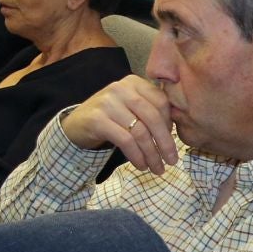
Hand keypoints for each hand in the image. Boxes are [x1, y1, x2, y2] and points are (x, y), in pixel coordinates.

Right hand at [59, 74, 180, 173]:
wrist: (77, 124)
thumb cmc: (111, 119)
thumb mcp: (132, 109)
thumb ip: (151, 112)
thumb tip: (176, 132)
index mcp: (134, 82)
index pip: (161, 102)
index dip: (169, 125)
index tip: (171, 143)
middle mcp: (121, 88)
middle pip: (153, 117)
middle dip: (165, 143)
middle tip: (172, 161)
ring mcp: (107, 102)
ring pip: (140, 132)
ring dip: (151, 154)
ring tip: (157, 169)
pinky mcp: (97, 119)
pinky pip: (125, 140)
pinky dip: (137, 156)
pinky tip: (141, 165)